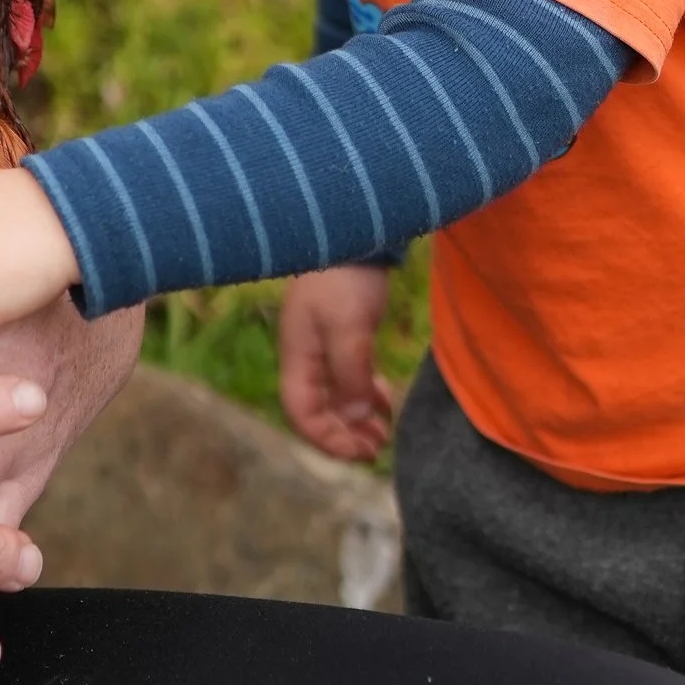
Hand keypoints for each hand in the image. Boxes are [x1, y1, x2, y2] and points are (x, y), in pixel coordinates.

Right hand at [279, 264, 394, 461]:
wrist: (356, 233)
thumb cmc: (345, 279)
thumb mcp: (349, 328)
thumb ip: (351, 375)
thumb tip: (355, 421)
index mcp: (298, 358)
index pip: (302, 415)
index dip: (329, 440)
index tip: (363, 451)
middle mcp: (306, 358)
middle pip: (318, 413)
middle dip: (345, 436)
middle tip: (377, 448)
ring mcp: (323, 348)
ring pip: (335, 399)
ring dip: (356, 420)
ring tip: (383, 433)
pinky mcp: (343, 337)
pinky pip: (349, 380)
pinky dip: (366, 396)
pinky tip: (385, 402)